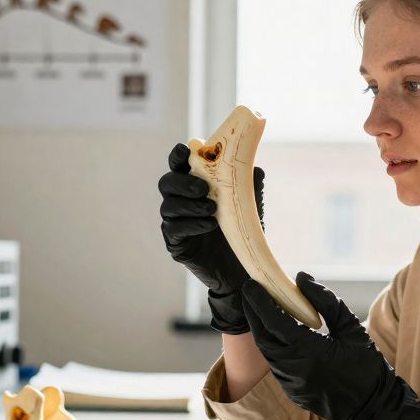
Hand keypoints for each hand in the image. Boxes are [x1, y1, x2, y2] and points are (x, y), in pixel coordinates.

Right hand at [158, 142, 264, 332]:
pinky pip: (174, 230)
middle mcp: (180, 201)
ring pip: (168, 206)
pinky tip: (209, 225)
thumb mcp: (249, 203)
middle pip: (167, 183)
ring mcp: (175, 222)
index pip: (179, 165)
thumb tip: (253, 164)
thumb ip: (249, 181)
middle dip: (182, 182)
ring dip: (189, 205)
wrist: (242, 268)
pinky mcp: (175, 243)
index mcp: (194, 185)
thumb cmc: (242, 230)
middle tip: (202, 188)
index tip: (185, 150)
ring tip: (212, 209)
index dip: (178, 155)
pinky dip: (191, 224)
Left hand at [241, 272, 419, 419]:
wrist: (374, 406)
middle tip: (252, 294)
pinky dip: (273, 348)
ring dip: (262, 331)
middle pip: (264, 338)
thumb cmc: (366, 364)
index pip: (275, 322)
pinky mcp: (293, 393)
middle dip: (254, 314)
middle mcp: (295, 370)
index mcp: (311, 352)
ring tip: (263, 310)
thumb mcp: (351, 328)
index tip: (251, 284)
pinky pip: (276, 367)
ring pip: (267, 353)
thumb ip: (326, 302)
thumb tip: (301, 277)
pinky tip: (278, 336)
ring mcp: (292, 385)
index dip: (260, 302)